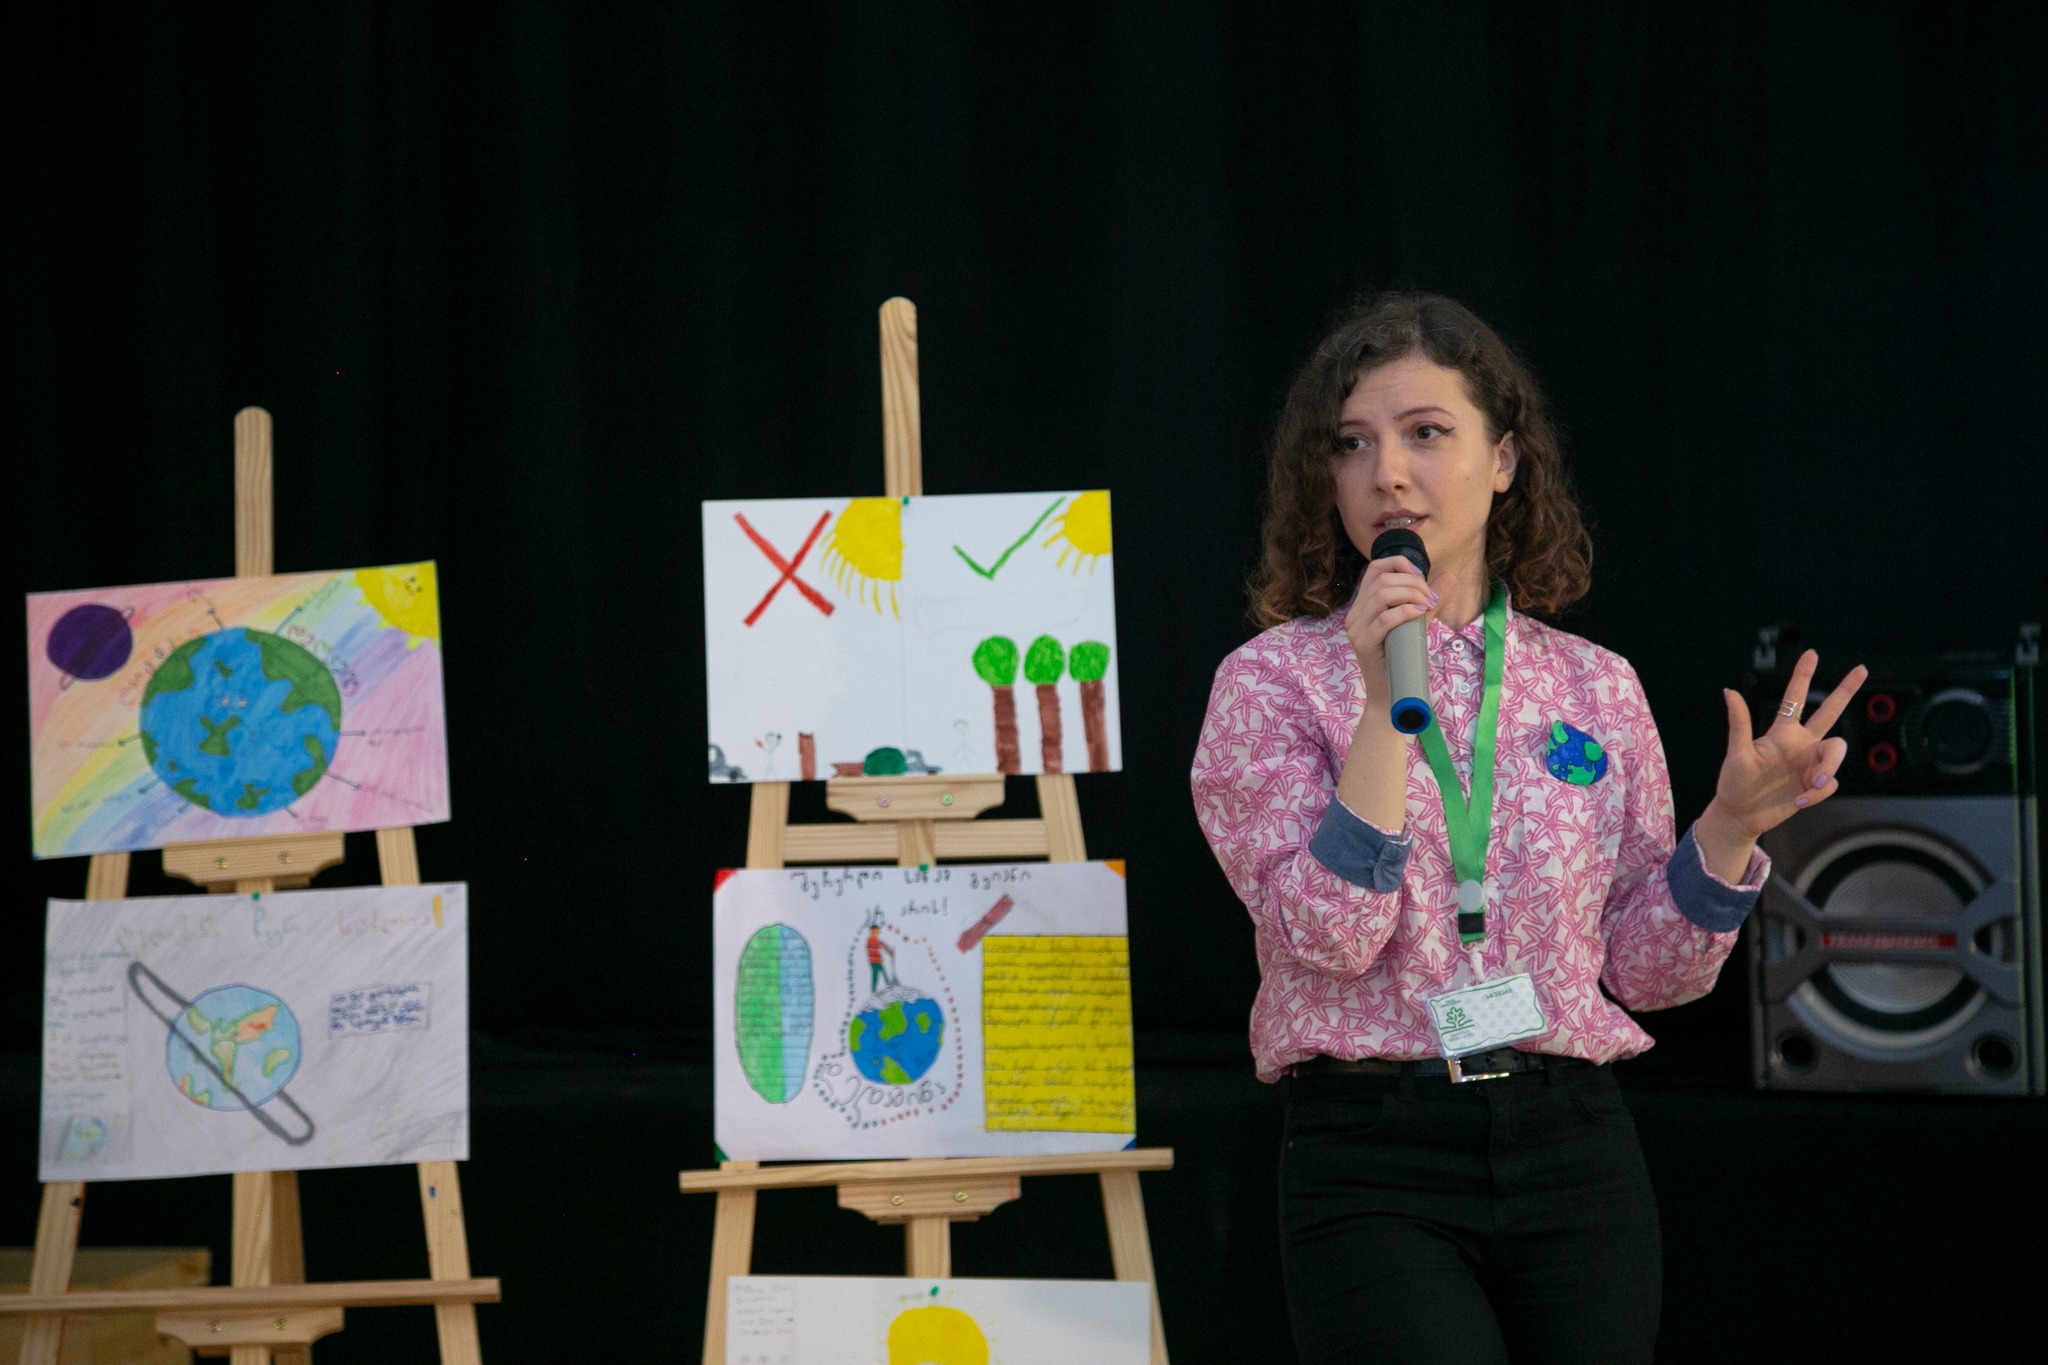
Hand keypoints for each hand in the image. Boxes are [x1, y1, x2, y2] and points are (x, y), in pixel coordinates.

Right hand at [1342, 556, 1454, 704]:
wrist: (1392, 697)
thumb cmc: (1403, 661)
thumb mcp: (1417, 625)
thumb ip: (1430, 601)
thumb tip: (1450, 576)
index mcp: (1363, 606)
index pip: (1374, 569)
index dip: (1398, 563)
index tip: (1421, 575)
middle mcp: (1355, 615)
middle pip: (1381, 579)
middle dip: (1413, 582)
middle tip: (1432, 598)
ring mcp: (1356, 629)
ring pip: (1381, 595)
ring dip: (1411, 595)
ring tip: (1427, 606)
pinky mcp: (1364, 644)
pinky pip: (1383, 619)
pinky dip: (1405, 612)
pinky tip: (1419, 614)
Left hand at [1706, 649, 1867, 842]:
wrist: (1741, 814)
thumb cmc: (1734, 782)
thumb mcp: (1736, 753)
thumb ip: (1739, 723)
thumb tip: (1729, 691)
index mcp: (1781, 732)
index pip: (1795, 698)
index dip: (1803, 676)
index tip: (1811, 653)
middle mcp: (1800, 743)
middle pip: (1830, 712)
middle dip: (1846, 690)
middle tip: (1862, 669)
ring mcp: (1810, 763)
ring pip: (1837, 751)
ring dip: (1829, 767)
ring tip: (1813, 784)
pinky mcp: (1816, 784)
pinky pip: (1830, 783)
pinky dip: (1817, 794)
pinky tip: (1799, 801)